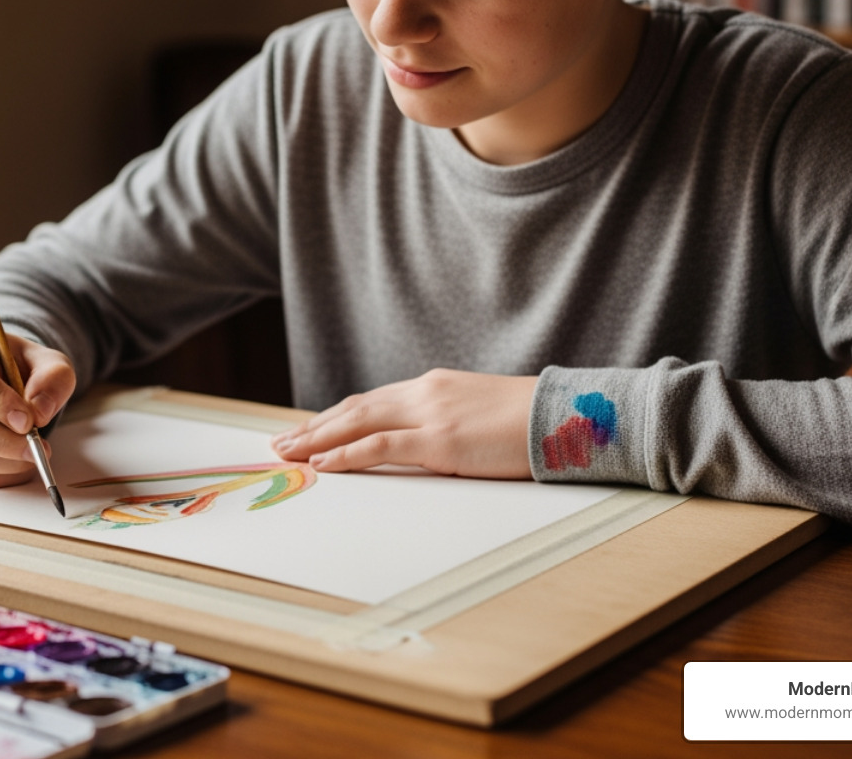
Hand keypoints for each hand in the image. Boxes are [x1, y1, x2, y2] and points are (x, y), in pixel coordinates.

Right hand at [0, 324, 75, 487]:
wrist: (4, 378)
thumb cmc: (22, 366)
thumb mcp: (49, 361)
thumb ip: (53, 379)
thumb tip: (40, 412)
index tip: (28, 420)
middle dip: (2, 441)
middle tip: (36, 447)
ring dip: (2, 462)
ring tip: (32, 455)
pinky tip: (17, 464)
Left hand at [270, 369, 535, 477]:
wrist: (571, 414)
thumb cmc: (533, 421)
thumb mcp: (481, 415)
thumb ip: (449, 422)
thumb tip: (428, 444)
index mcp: (433, 387)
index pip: (371, 401)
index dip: (335, 417)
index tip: (308, 430)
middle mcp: (424, 393)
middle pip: (354, 409)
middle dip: (313, 427)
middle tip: (281, 444)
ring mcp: (431, 415)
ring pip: (357, 423)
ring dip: (316, 441)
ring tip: (287, 454)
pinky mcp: (442, 441)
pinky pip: (381, 447)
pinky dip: (346, 454)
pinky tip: (322, 464)